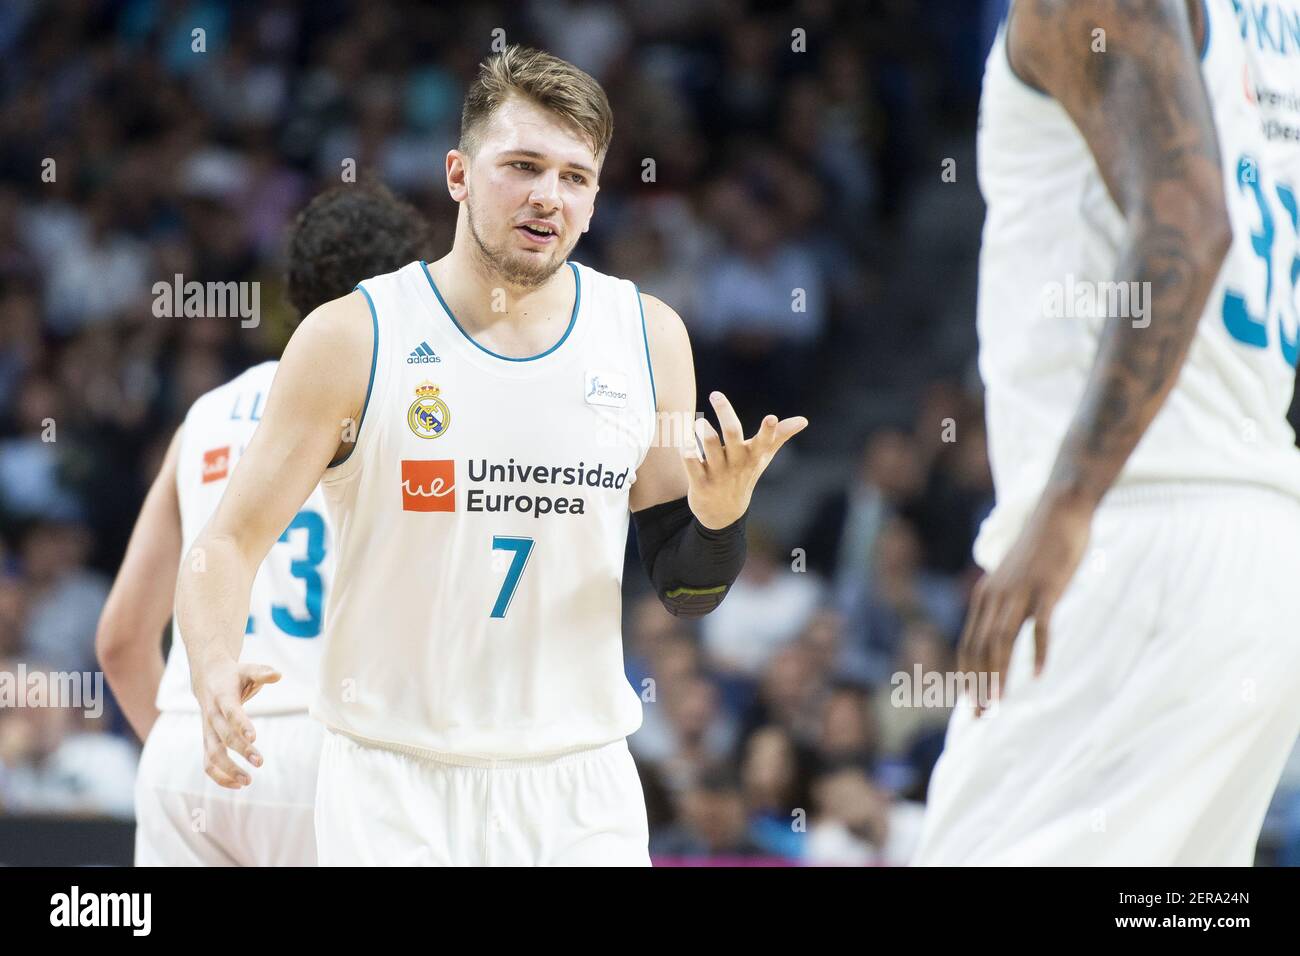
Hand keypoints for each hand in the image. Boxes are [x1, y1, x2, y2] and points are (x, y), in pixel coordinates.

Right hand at [190, 656, 280, 788]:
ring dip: (228, 770)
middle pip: (223, 737)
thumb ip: (262, 672)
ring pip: (212, 754)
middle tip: (260, 762)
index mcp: (222, 697)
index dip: (241, 724)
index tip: (254, 737)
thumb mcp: (247, 669)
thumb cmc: (233, 676)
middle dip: (241, 750)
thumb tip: (278, 675)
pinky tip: (237, 785)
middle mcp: (212, 716)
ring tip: (247, 781)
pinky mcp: (207, 741)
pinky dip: (219, 777)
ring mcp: (207, 730)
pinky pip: (207, 763)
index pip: (231, 712)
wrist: (207, 678)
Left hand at [684, 391, 807, 528]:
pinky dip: (687, 452)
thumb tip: (804, 420)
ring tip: (700, 421)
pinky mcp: (700, 482)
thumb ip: (779, 436)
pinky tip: (685, 444)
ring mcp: (718, 473)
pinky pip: (691, 464)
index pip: (764, 441)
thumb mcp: (763, 457)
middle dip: (725, 413)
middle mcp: (736, 462)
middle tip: (716, 394)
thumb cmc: (745, 474)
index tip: (771, 418)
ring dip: (704, 431)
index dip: (769, 430)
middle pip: (732, 434)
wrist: (724, 513)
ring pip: (711, 446)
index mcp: (753, 455)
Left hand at [958, 493, 1092, 716]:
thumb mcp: (1012, 580)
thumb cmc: (1037, 550)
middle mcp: (995, 596)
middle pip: (980, 647)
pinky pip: (1039, 625)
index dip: (967, 675)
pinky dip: (1038, 651)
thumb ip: (1006, 605)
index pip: (969, 644)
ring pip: (1002, 640)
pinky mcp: (1046, 588)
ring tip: (998, 701)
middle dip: (978, 682)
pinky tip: (1039, 673)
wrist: (1058, 512)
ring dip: (998, 673)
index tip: (971, 704)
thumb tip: (1001, 632)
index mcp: (984, 596)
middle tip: (981, 714)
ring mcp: (1020, 591)